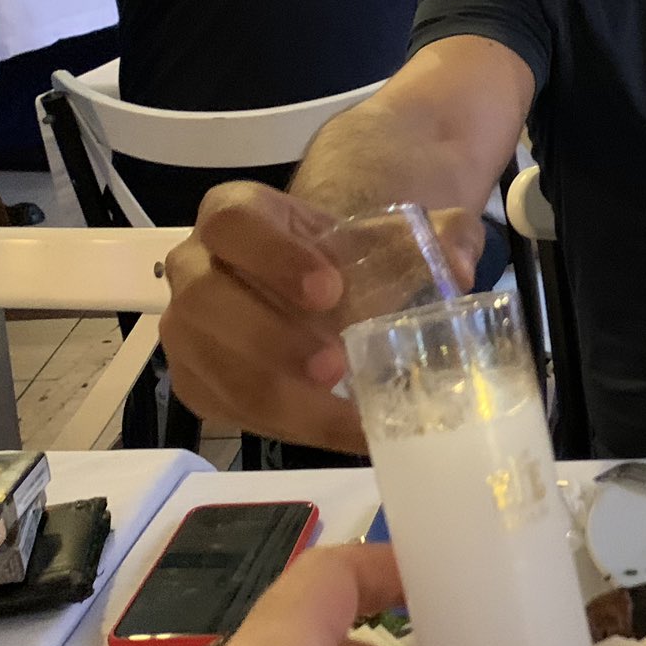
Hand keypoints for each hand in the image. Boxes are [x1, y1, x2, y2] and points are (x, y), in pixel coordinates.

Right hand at [160, 183, 483, 454]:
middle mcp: (195, 265)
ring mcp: (187, 325)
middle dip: (267, 338)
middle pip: (204, 299)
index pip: (233, 222)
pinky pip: (222, 405)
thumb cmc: (345, 256)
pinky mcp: (197, 377)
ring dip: (272, 391)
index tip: (331, 290)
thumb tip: (458, 266)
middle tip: (334, 366)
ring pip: (204, 360)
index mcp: (235, 214)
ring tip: (339, 410)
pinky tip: (333, 431)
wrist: (323, 284)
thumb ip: (435, 235)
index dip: (274, 257)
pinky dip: (279, 425)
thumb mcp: (390, 235)